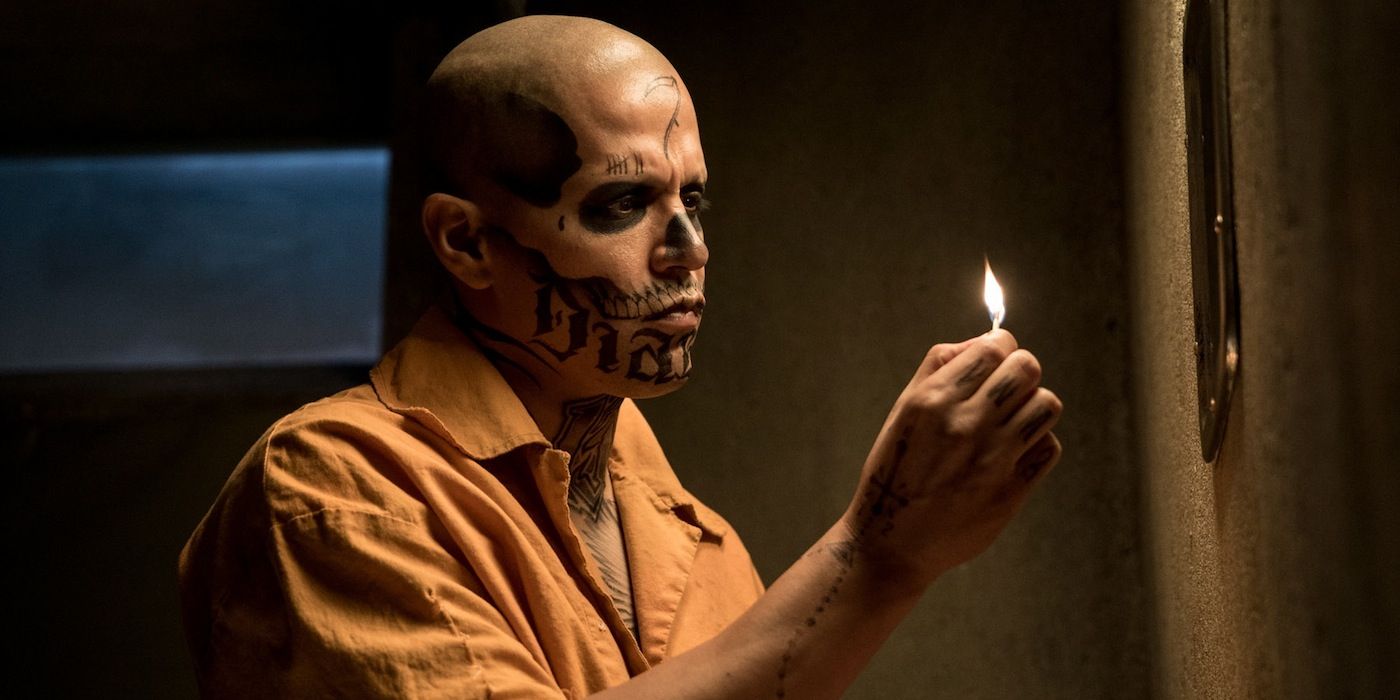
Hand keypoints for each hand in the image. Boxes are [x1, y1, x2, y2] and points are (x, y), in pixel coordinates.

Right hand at [839, 330, 1061, 587]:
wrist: (892, 543)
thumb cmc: (895, 470)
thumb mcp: (903, 411)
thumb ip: (939, 367)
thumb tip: (985, 340)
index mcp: (933, 400)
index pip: (995, 346)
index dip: (1002, 347)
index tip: (996, 360)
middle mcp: (965, 424)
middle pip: (1027, 368)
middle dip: (1021, 372)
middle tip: (1007, 391)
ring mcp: (992, 459)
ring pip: (1047, 404)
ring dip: (1033, 408)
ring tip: (1014, 421)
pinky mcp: (1012, 491)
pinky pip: (1049, 448)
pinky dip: (1036, 446)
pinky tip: (1014, 454)